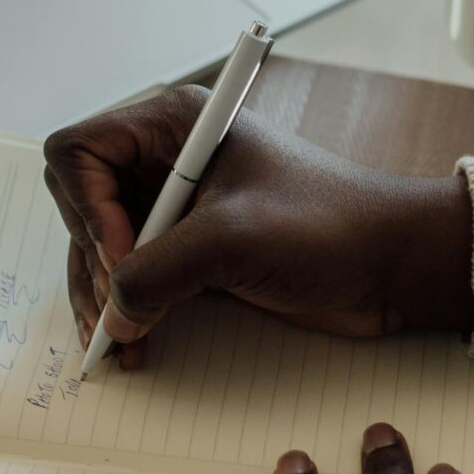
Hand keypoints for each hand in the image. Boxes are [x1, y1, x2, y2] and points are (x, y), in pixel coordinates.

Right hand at [44, 87, 473, 369]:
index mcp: (173, 127)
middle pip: (81, 207)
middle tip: (117, 313)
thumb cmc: (330, 226)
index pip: (79, 152)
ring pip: (103, 251)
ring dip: (101, 298)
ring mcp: (179, 210)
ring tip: (116, 344)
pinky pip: (135, 281)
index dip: (86, 206)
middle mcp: (167, 162)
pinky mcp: (194, 253)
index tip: (123, 253)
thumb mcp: (233, 240)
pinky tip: (134, 346)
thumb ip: (157, 273)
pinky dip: (126, 314)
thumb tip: (113, 314)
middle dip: (91, 263)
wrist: (393, 265)